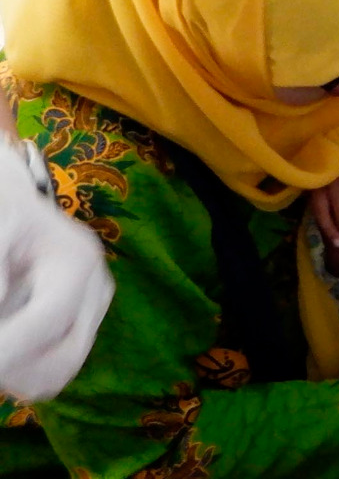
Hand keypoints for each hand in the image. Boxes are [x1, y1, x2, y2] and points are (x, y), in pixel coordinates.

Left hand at [0, 141, 113, 401]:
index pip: (50, 321)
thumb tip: (1, 309)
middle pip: (65, 357)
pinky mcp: (85, 319)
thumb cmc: (1, 212)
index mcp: (77, 258)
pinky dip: (24, 368)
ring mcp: (94, 305)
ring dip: (18, 370)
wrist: (10, 200)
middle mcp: (97, 284)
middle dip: (16, 366)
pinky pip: (57, 368)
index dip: (11, 350)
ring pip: (60, 371)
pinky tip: (6, 344)